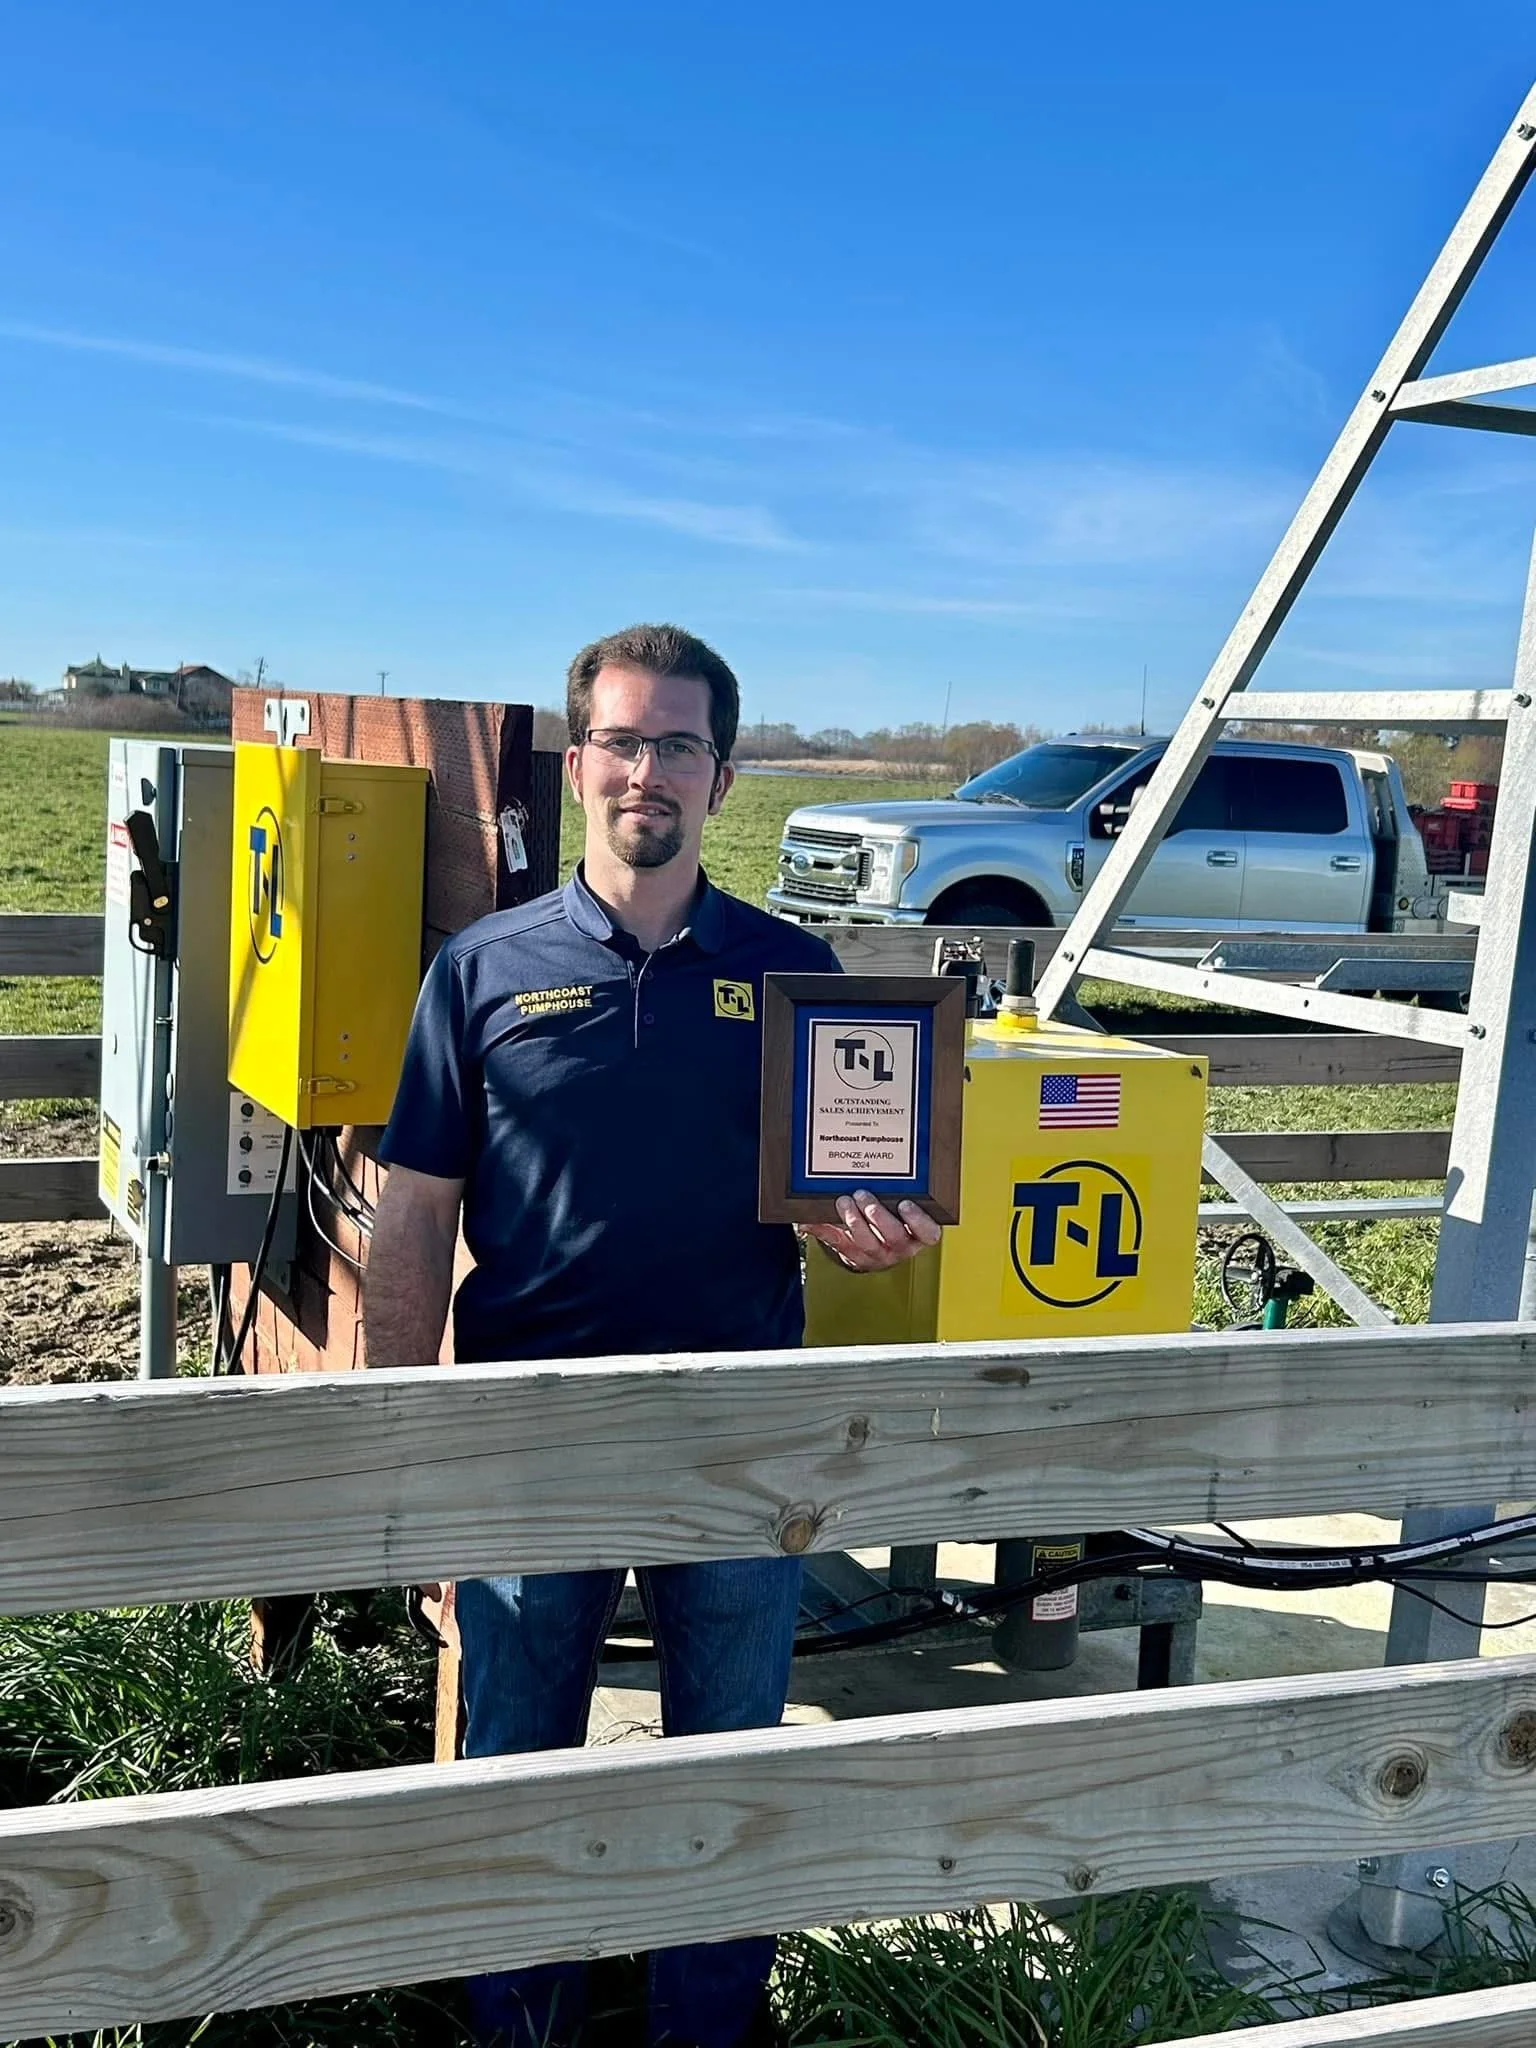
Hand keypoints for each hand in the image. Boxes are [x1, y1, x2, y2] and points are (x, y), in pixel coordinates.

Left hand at [803, 1189, 942, 1272]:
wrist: (874, 1244)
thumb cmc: (892, 1219)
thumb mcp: (901, 1207)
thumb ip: (902, 1191)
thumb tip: (901, 1166)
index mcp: (917, 1234)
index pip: (928, 1233)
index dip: (918, 1221)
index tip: (905, 1204)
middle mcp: (900, 1248)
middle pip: (893, 1237)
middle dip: (877, 1216)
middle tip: (864, 1195)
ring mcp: (877, 1255)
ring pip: (867, 1243)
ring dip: (853, 1220)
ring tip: (844, 1202)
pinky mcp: (853, 1257)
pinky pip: (838, 1245)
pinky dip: (822, 1231)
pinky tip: (811, 1221)